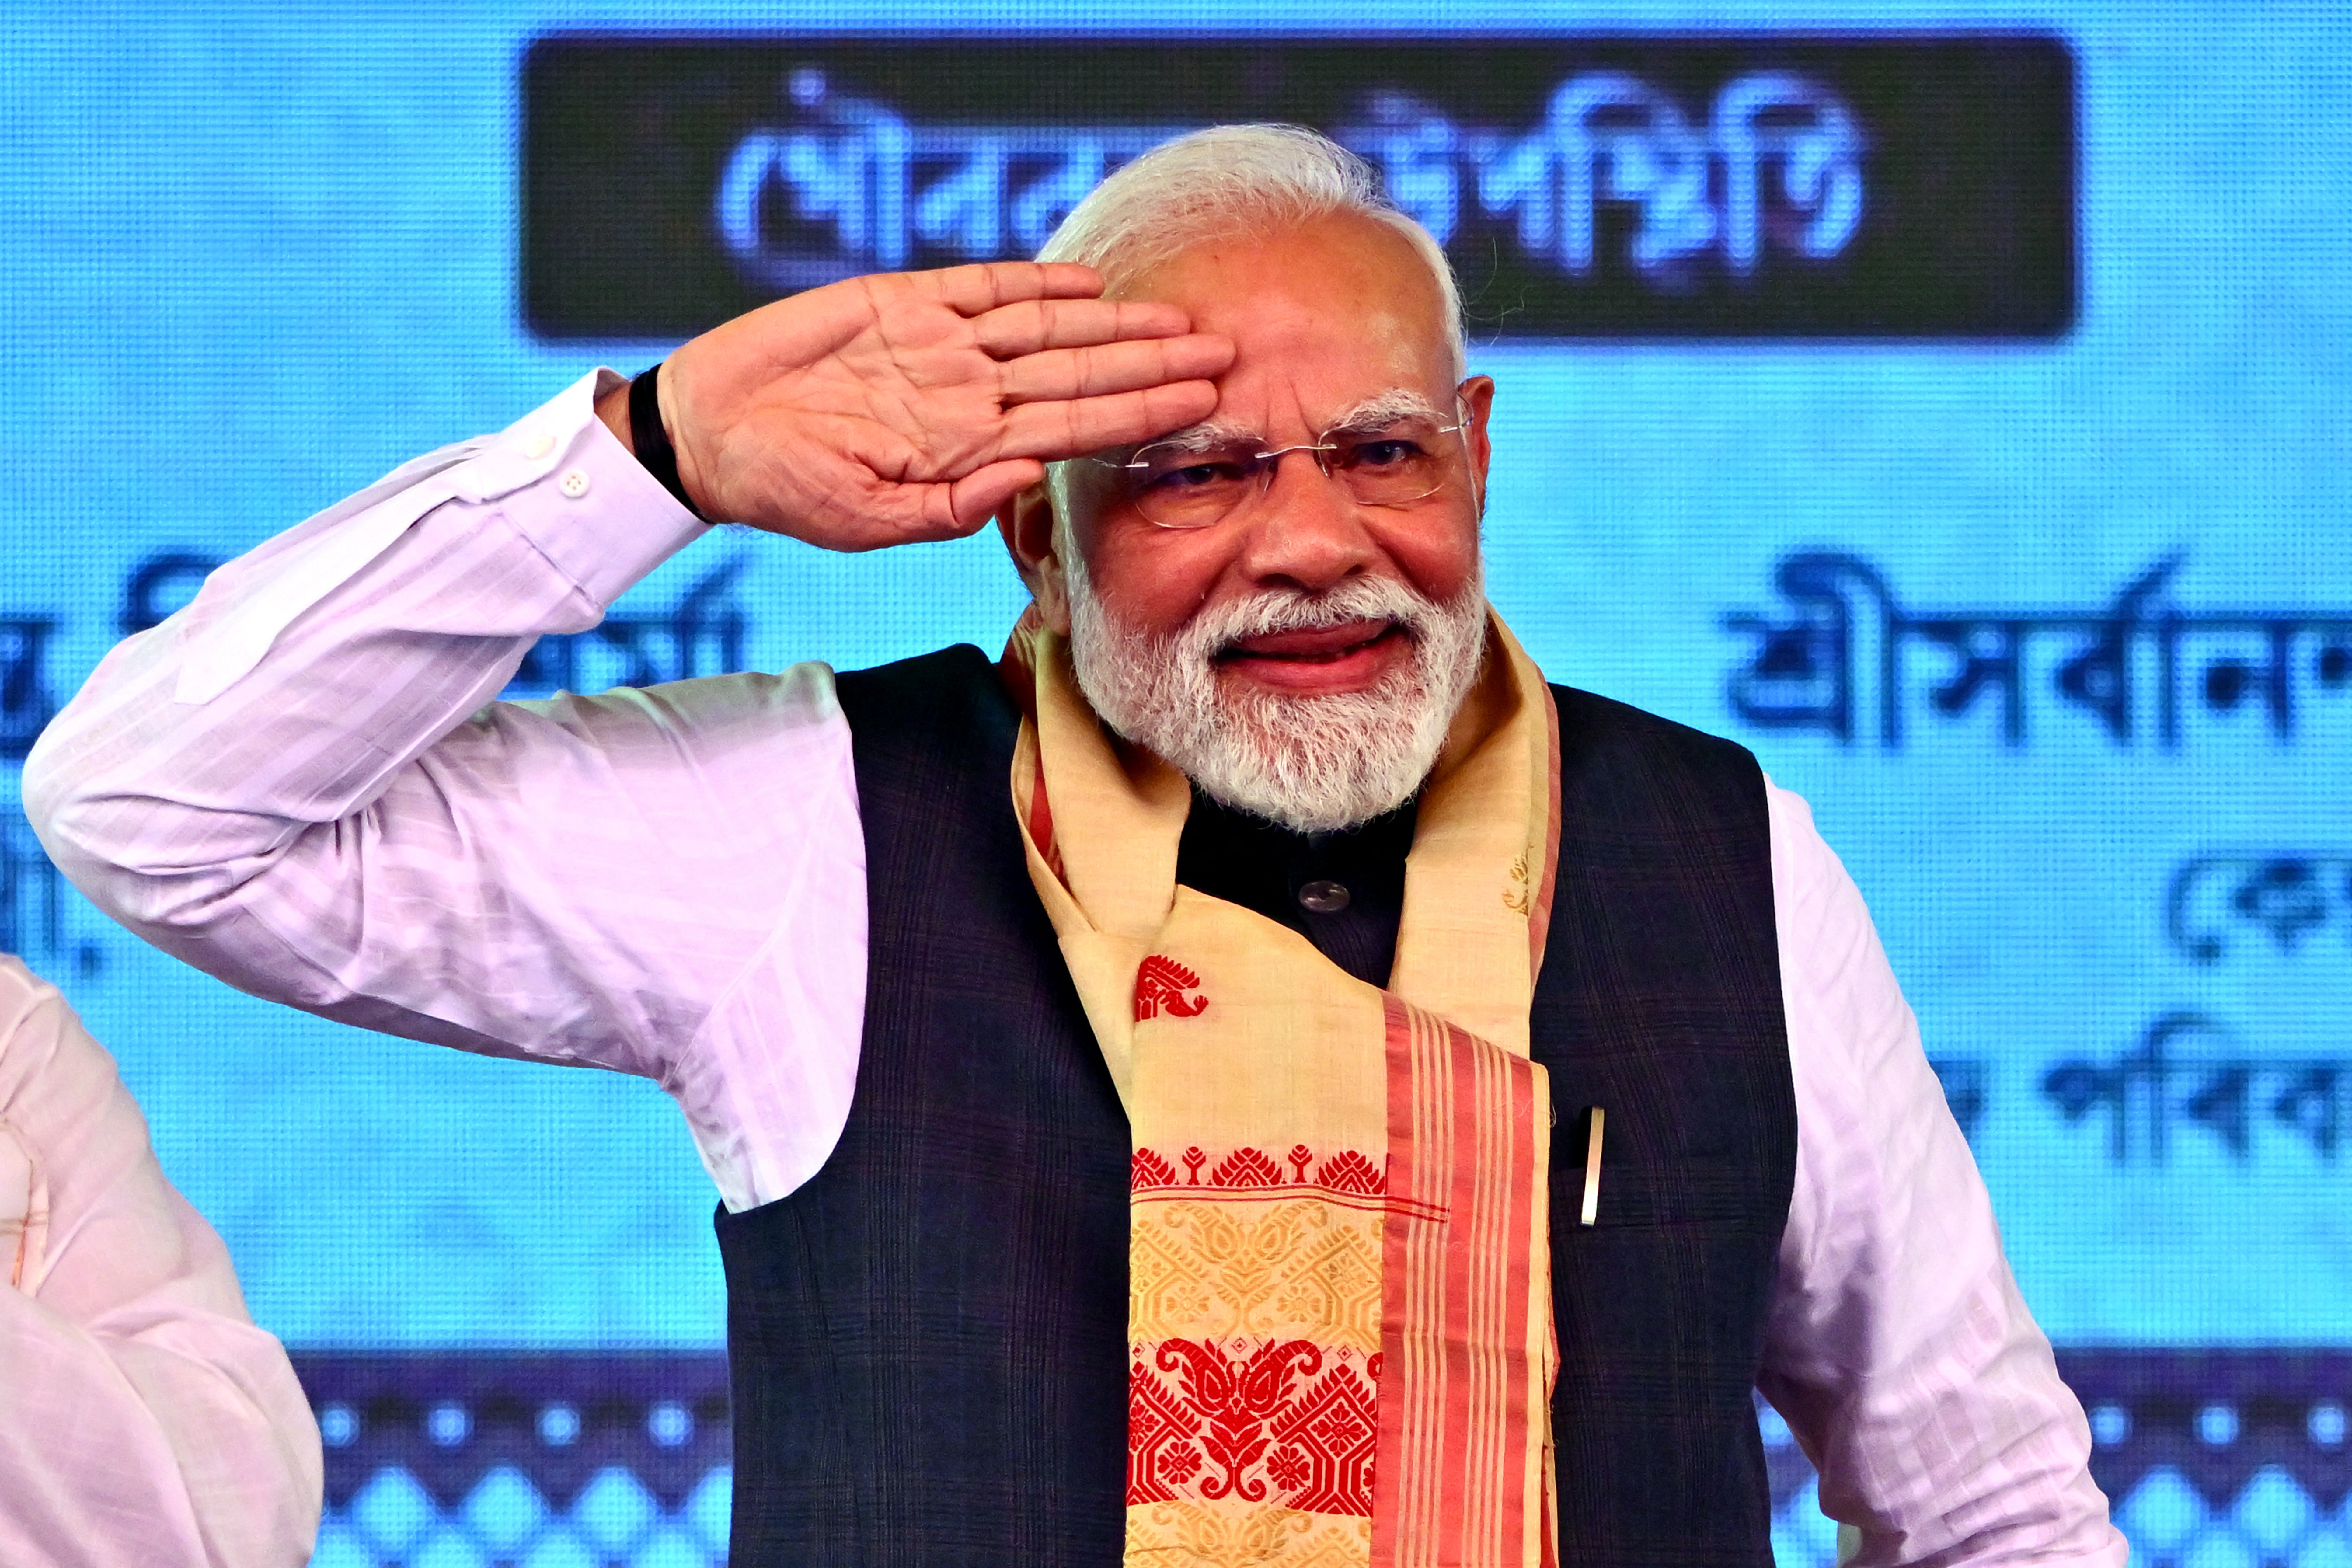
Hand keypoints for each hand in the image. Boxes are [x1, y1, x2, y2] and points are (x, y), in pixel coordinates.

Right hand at [628, 262, 1231, 548]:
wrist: (715, 435)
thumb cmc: (789, 490)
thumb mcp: (869, 521)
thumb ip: (953, 507)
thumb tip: (1030, 478)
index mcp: (970, 448)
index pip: (1079, 428)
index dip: (1144, 415)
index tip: (1206, 406)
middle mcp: (968, 393)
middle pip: (1082, 374)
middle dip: (1156, 367)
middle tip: (1226, 354)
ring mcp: (939, 346)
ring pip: (1048, 329)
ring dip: (1116, 324)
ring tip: (1179, 319)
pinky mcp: (900, 302)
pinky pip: (980, 287)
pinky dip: (1032, 282)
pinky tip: (1086, 282)